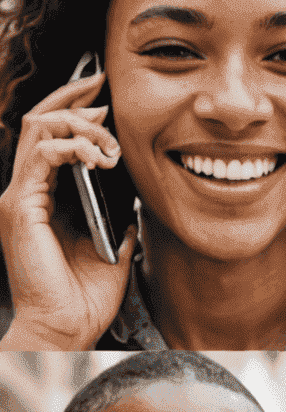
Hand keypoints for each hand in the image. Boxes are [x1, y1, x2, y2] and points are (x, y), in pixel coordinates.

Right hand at [0, 63, 137, 349]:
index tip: (106, 96)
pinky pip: (42, 156)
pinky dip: (72, 147)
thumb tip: (139, 204)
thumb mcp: (114, 251)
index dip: (76, 111)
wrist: (66, 328)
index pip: (53, 137)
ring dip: (79, 123)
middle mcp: (27, 190)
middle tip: (102, 82)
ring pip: (39, 130)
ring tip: (111, 139)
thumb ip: (120, 223)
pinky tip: (100, 156)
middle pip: (39, 121)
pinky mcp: (20, 206)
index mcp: (45, 197)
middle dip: (71, 96)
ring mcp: (20, 196)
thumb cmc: (84, 298)